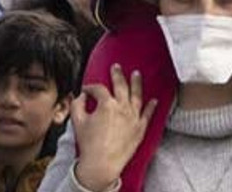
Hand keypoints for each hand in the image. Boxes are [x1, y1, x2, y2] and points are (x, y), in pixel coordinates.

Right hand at [71, 64, 156, 191]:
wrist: (101, 164)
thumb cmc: (89, 145)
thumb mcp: (77, 121)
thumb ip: (77, 105)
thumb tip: (80, 97)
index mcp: (107, 105)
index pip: (99, 89)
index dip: (91, 88)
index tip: (87, 90)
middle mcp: (122, 108)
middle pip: (121, 86)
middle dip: (117, 75)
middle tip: (116, 67)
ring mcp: (133, 118)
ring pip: (137, 96)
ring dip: (137, 83)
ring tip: (136, 74)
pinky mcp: (140, 128)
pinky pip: (148, 114)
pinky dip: (152, 106)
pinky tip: (154, 100)